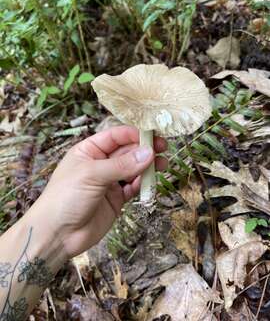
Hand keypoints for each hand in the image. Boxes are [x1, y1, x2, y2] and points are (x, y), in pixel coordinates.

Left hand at [28, 126, 166, 258]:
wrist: (58, 235)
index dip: (134, 134)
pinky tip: (148, 184)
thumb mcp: (92, 175)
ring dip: (147, 167)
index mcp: (89, 151)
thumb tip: (149, 153)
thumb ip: (122, 165)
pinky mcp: (116, 199)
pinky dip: (142, 184)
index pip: (115, 136)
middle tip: (163, 149)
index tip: (153, 136)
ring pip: (133, 169)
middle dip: (144, 150)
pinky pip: (133, 187)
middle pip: (127, 151)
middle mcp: (100, 164)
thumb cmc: (66, 197)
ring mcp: (109, 182)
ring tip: (162, 166)